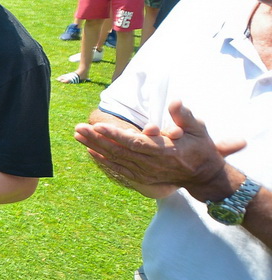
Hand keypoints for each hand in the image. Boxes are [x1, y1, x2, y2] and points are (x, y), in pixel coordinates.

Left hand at [73, 102, 245, 199]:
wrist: (202, 175)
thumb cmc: (200, 147)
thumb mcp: (198, 128)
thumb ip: (184, 115)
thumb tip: (175, 101)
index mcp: (164, 151)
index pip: (134, 143)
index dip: (115, 135)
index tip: (98, 126)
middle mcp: (152, 164)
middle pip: (119, 151)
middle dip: (97, 139)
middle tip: (79, 128)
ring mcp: (146, 173)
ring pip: (115, 159)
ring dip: (95, 147)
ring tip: (78, 135)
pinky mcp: (142, 178)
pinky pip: (118, 168)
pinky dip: (103, 160)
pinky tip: (90, 150)